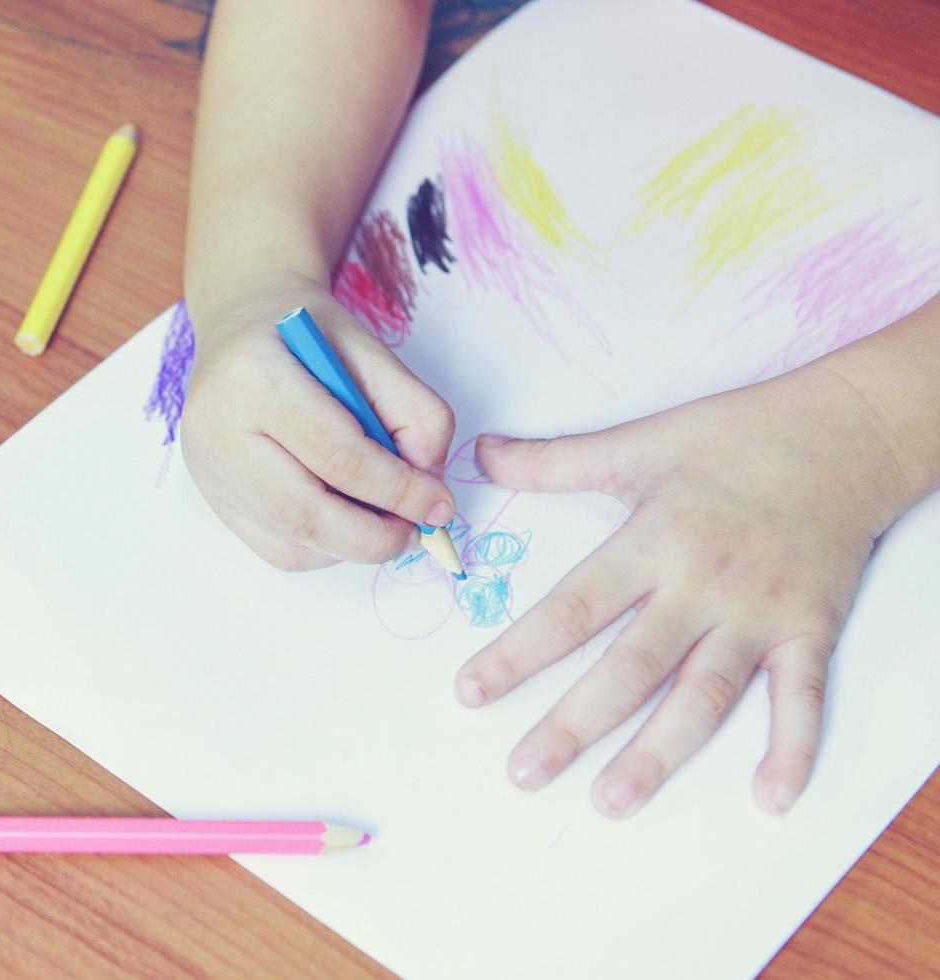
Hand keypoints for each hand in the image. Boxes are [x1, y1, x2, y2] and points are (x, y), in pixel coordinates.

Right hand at [180, 270, 456, 570]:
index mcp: (256, 377)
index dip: (397, 490)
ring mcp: (208, 471)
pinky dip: (324, 550)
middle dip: (373, 536)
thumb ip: (414, 411)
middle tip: (415, 532)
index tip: (439, 505)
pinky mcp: (213, 498)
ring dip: (351, 546)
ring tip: (385, 523)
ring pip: (291, 542)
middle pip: (303, 513)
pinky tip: (345, 522)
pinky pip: (277, 549)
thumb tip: (428, 484)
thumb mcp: (371, 351)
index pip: (336, 454)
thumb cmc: (307, 338)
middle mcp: (217, 430)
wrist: (241, 327)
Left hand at [453, 367, 911, 817]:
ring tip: (611, 800)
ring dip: (658, 753)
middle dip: (573, 724)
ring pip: (703, 696)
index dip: (518, 653)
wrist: (844, 432)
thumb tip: (481, 455)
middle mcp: (701, 587)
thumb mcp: (638, 442)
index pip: (572, 609)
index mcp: (651, 542)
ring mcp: (758, 614)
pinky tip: (769, 799)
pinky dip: (791, 749)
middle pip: (628, 668)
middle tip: (524, 772)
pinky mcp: (809, 629)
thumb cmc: (735, 436)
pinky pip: (801, 698)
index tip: (471, 692)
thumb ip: (555, 460)